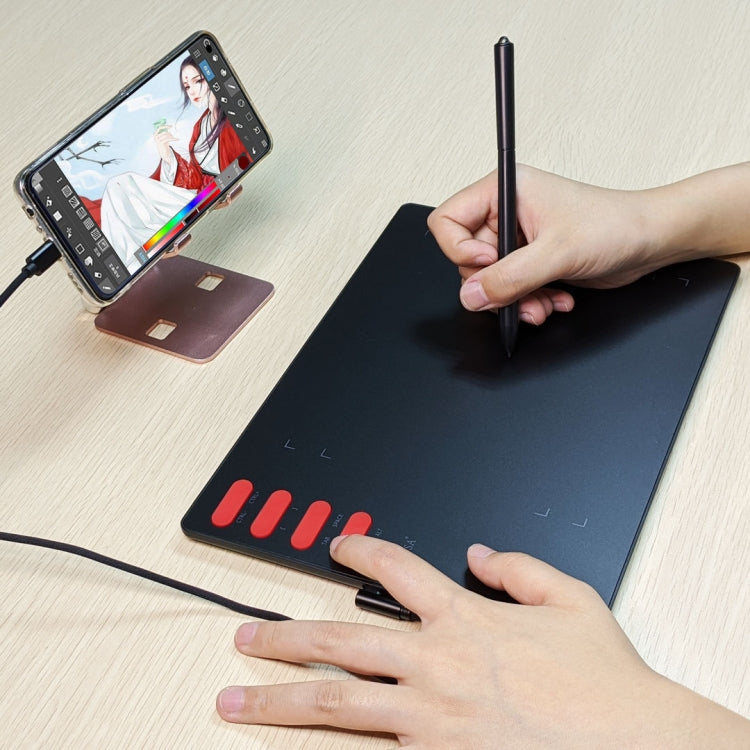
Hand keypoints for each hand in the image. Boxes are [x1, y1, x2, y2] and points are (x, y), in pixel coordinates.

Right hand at [153, 127, 177, 163]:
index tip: (171, 126)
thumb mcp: (164, 138)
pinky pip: (168, 138)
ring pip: (167, 135)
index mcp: (155, 134)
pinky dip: (174, 138)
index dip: (165, 126)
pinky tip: (177, 139)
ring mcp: (158, 140)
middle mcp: (155, 136)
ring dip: (172, 136)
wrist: (164, 154)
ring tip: (175, 138)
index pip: (160, 128)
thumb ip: (164, 133)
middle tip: (174, 132)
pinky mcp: (161, 143)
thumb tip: (168, 127)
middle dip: (170, 132)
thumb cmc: (164, 145)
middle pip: (164, 132)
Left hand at [215, 536, 744, 746]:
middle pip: (342, 640)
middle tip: (245, 636)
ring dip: (281, 699)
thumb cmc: (603, 679)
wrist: (633, 745)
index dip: (359, 549)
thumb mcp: (572, 598)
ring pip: (338, 704)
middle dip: (286, 636)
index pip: (396, 567)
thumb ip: (520, 567)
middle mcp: (438, 664)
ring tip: (235, 699)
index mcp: (466, 618)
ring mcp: (431, 719)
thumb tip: (479, 553)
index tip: (336, 545)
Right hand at [427, 165, 665, 324]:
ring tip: (543, 302)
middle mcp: (506, 214)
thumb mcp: (557, 253)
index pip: (448, 220)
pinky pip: (510, 290)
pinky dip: (529, 301)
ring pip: (489, 281)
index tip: (487, 263)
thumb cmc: (614, 224)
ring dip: (515, 300)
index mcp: (504, 191)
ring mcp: (518, 240)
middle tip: (519, 292)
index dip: (459, 249)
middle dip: (495, 285)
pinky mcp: (531, 262)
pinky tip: (554, 299)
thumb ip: (508, 277)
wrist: (650, 241)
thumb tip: (471, 295)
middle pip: (466, 259)